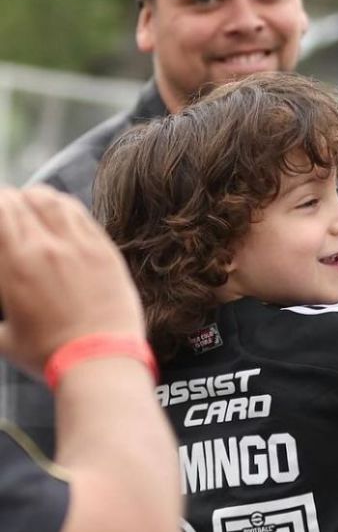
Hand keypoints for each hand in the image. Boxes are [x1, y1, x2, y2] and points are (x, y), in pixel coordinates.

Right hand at [0, 186, 144, 374]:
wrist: (99, 360)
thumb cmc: (48, 353)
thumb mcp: (2, 335)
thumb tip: (1, 306)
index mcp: (17, 262)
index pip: (2, 209)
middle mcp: (49, 246)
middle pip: (25, 199)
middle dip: (11, 200)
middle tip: (7, 210)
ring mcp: (82, 246)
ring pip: (55, 201)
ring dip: (38, 198)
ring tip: (31, 204)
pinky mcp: (106, 252)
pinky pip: (83, 216)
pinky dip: (66, 208)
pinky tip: (61, 213)